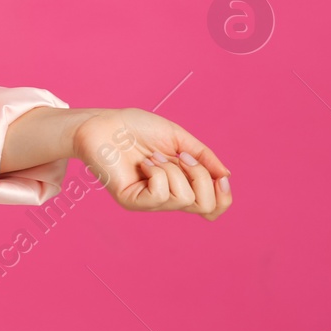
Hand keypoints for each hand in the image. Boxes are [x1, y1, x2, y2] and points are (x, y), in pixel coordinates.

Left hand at [72, 108, 232, 220]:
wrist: (103, 123)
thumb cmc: (136, 128)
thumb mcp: (179, 138)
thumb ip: (204, 157)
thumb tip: (226, 176)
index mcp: (181, 183)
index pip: (212, 208)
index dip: (224, 197)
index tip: (221, 177)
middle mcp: (168, 196)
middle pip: (206, 207)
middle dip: (202, 177)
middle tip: (182, 157)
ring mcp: (149, 201)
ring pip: (184, 198)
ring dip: (173, 170)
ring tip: (153, 157)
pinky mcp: (132, 201)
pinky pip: (161, 195)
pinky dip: (158, 173)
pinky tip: (144, 164)